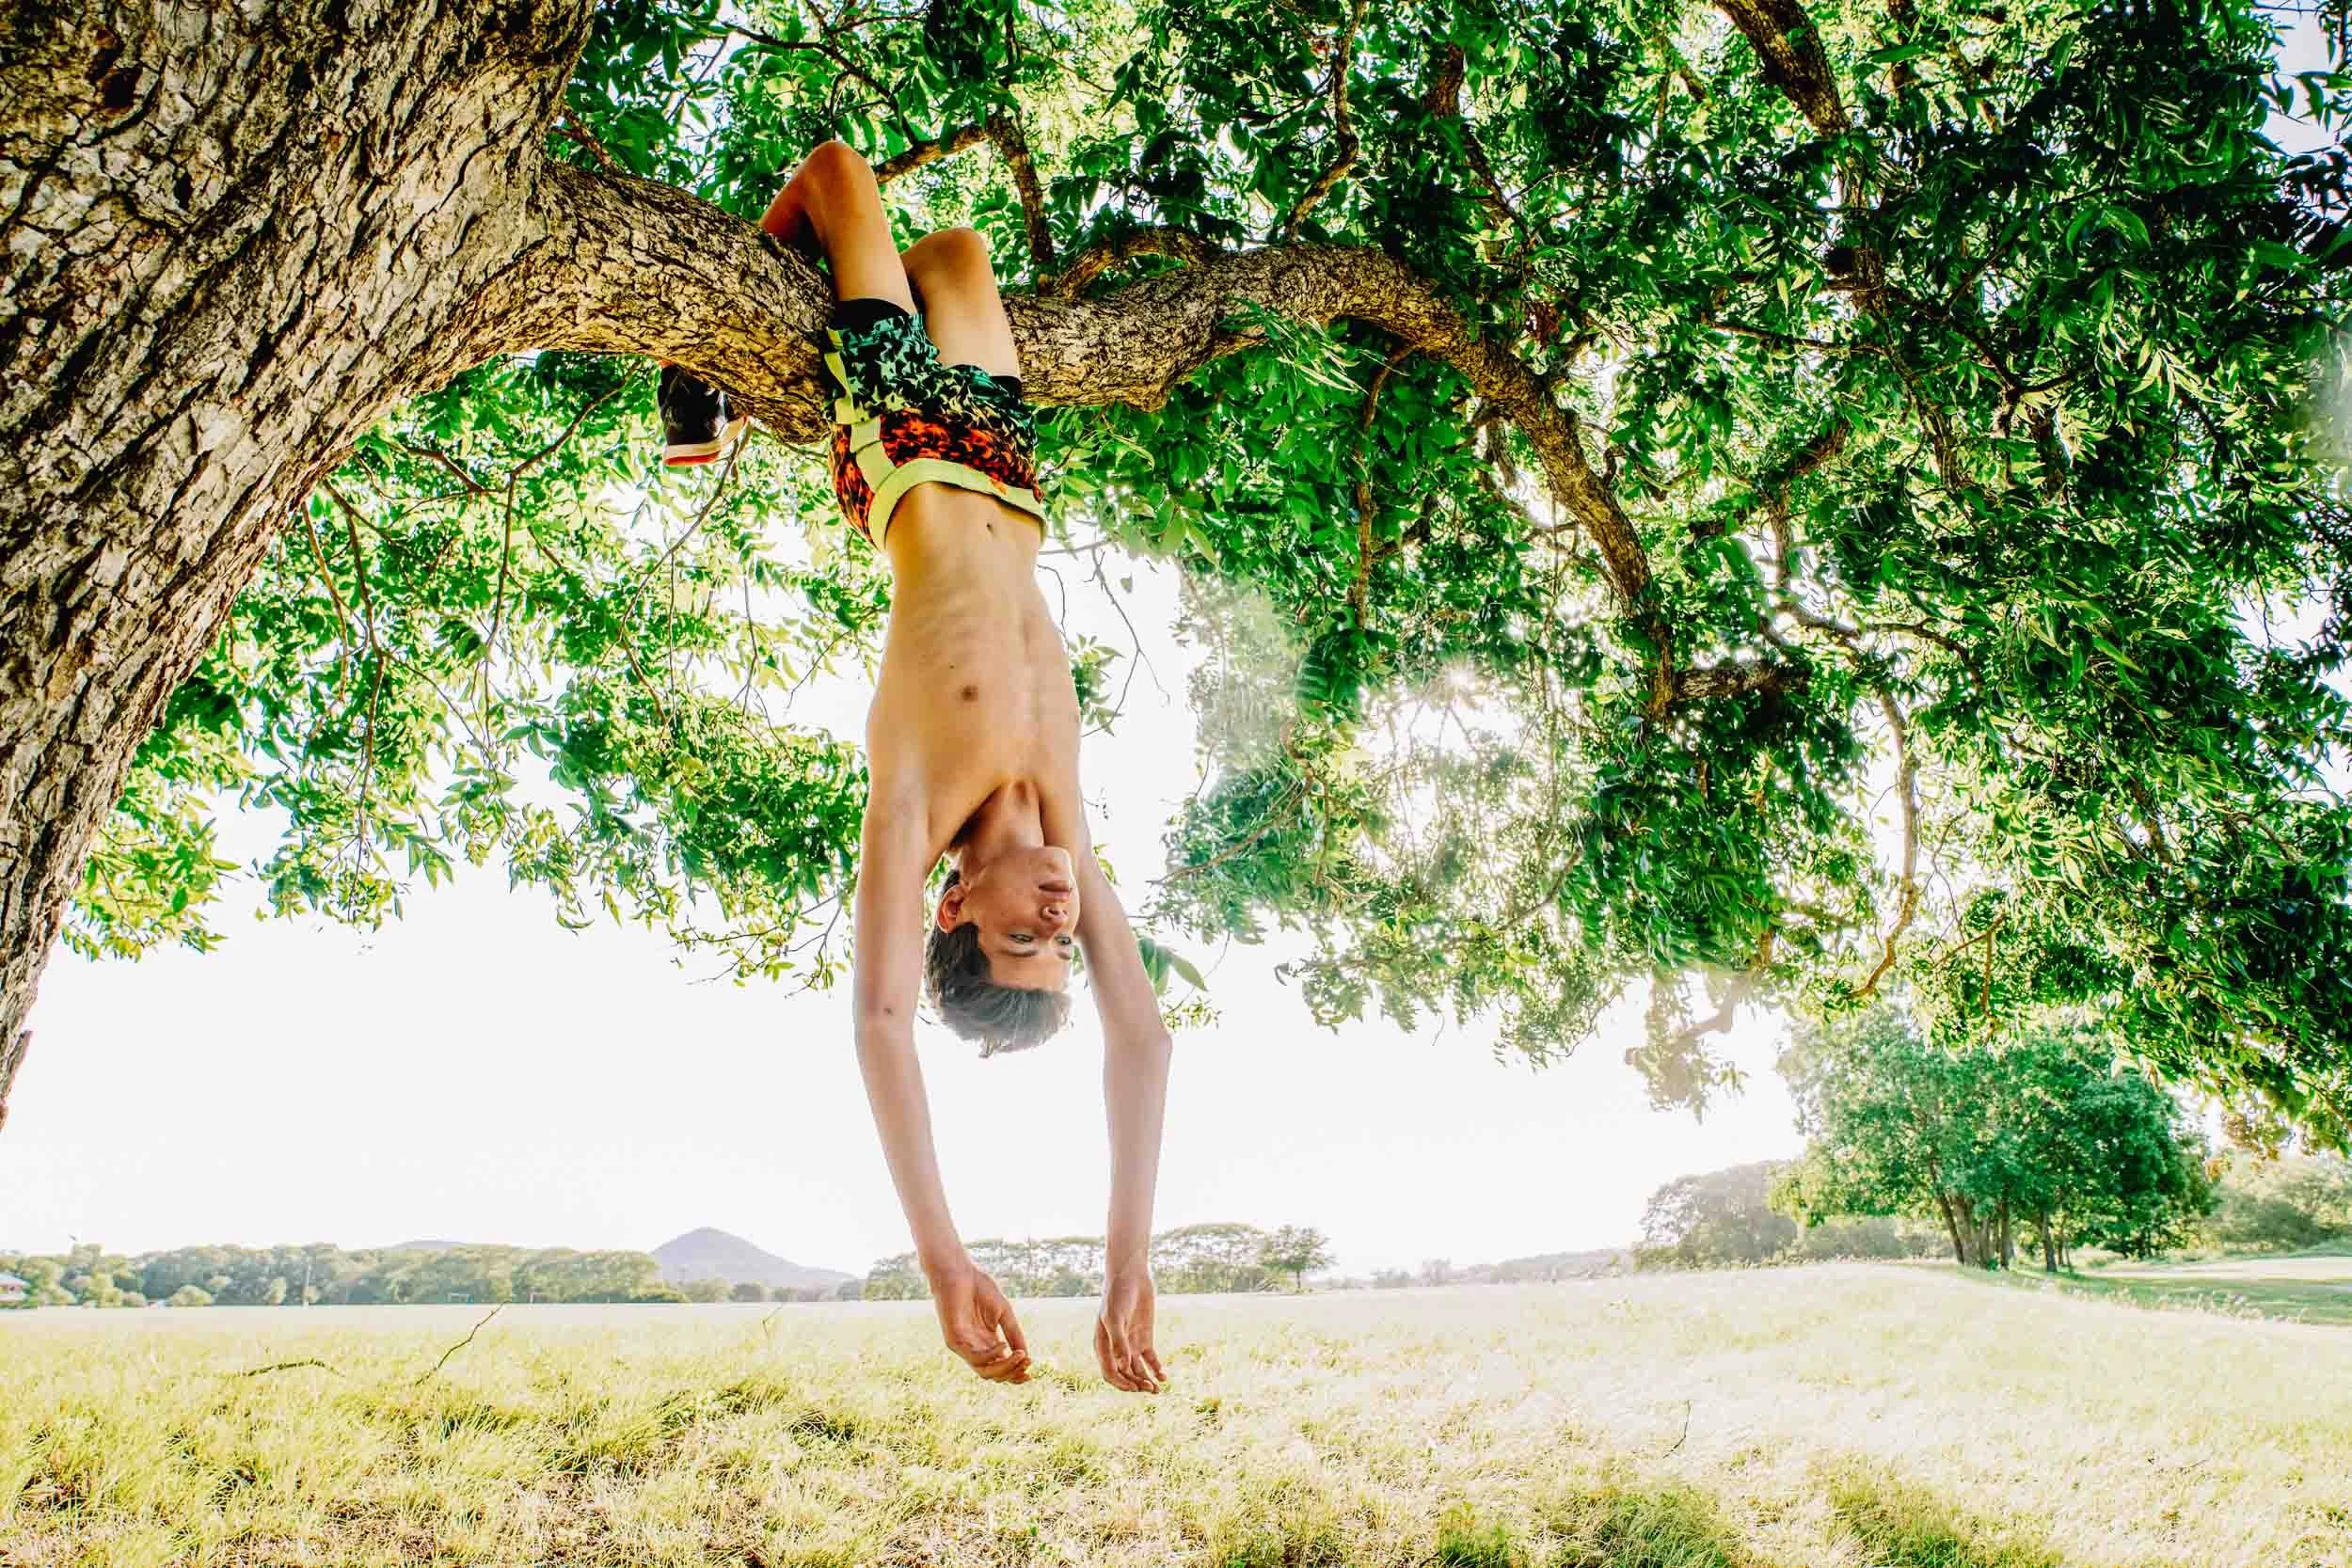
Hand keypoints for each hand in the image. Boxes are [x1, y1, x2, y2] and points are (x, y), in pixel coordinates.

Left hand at [929, 1262, 1030, 1383]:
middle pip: (994, 1373)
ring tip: (1020, 1356)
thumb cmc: (979, 1287)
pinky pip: (974, 1357)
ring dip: (1005, 1367)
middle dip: (1012, 1373)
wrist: (958, 1270)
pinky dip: (991, 1355)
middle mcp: (975, 1347)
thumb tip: (1027, 1356)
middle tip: (1027, 1364)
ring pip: (984, 1371)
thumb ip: (1013, 1334)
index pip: (1001, 1366)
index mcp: (986, 1342)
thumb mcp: (1004, 1312)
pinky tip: (1004, 1345)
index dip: (1016, 1372)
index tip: (1032, 1369)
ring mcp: (963, 1346)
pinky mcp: (954, 1340)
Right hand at [1095, 1269, 1165, 1392]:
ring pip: (1138, 1370)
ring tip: (1157, 1389)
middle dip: (1136, 1384)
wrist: (1130, 1276)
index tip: (1134, 1388)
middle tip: (1150, 1389)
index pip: (1109, 1373)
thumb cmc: (1117, 1295)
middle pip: (1125, 1374)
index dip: (1121, 1383)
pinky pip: (1150, 1359)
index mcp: (1103, 1345)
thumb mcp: (1115, 1318)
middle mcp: (1116, 1348)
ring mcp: (1131, 1344)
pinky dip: (1155, 1369)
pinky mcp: (1144, 1338)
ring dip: (1146, 1381)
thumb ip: (1118, 1342)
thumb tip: (1123, 1367)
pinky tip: (1163, 1376)